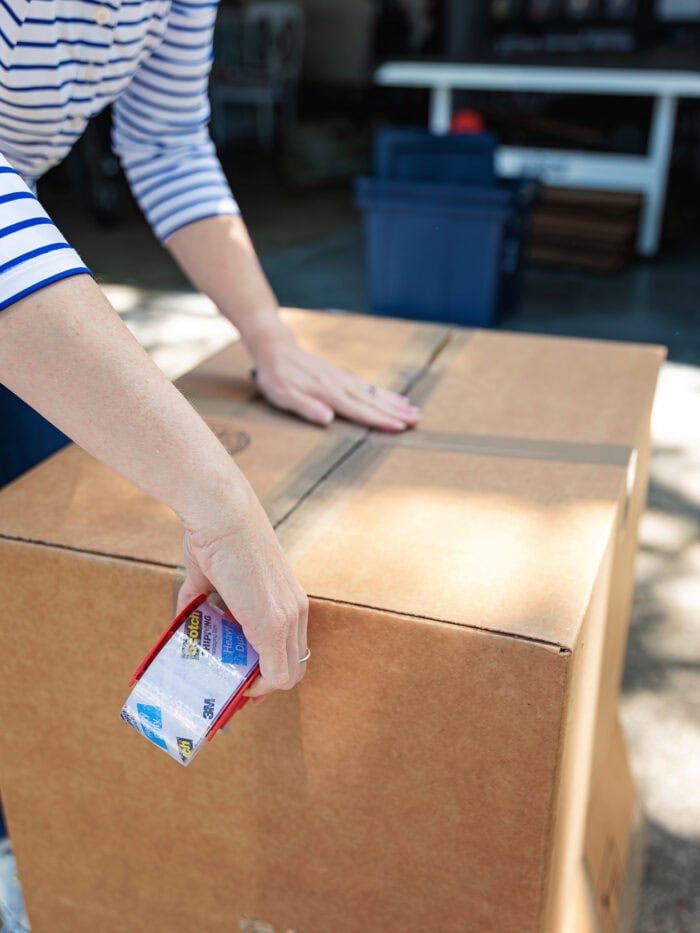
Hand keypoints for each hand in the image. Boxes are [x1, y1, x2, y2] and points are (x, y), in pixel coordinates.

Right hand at [176, 481, 308, 701]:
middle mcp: (296, 609)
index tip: (243, 676)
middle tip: (235, 691)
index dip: (270, 668)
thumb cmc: (214, 534)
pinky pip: (275, 674)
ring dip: (258, 689)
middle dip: (264, 685)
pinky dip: (257, 689)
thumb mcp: (210, 574)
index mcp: (287, 596)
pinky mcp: (273, 626)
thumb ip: (201, 598)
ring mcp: (287, 619)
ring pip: (287, 675)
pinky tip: (236, 688)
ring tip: (230, 689)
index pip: (292, 647)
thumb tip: (184, 616)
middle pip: (293, 666)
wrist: (221, 514)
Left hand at [250, 332, 420, 431]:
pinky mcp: (342, 377)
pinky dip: (385, 394)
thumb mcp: (284, 395)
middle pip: (373, 402)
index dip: (379, 420)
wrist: (276, 348)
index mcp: (328, 393)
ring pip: (374, 394)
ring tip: (415, 411)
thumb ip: (306, 407)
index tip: (399, 427)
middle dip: (396, 412)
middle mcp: (341, 385)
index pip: (359, 410)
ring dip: (395, 404)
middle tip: (418, 420)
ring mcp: (344, 380)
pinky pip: (369, 388)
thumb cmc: (277, 376)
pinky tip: (396, 399)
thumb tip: (327, 418)